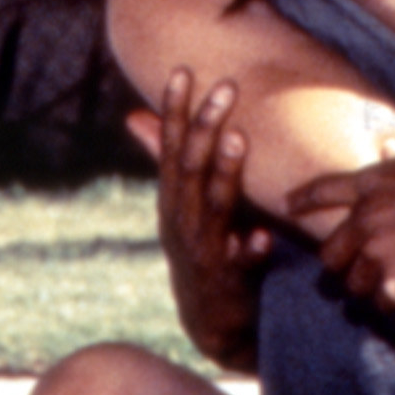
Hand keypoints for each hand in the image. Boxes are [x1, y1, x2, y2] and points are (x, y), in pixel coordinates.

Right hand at [132, 68, 269, 371]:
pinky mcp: (227, 284)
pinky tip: (259, 237)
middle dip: (205, 126)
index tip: (183, 70)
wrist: (211, 323)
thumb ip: (165, 160)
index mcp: (172, 201)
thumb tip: (135, 116)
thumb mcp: (181, 205)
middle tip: (226, 87)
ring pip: (211, 208)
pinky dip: (247, 250)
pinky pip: (237, 264)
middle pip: (190, 168)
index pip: (169, 148)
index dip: (174, 111)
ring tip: (241, 139)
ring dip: (225, 174)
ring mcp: (202, 252)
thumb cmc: (202, 252)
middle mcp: (181, 222)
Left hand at [288, 145, 394, 305]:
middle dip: (341, 261)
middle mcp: (365, 217)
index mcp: (373, 182)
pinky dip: (391, 300)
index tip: (288, 204)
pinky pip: (381, 299)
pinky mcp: (394, 277)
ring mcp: (376, 250)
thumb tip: (389, 142)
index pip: (324, 189)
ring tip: (379, 289)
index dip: (304, 198)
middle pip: (331, 251)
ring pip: (354, 281)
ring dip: (366, 285)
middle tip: (351, 268)